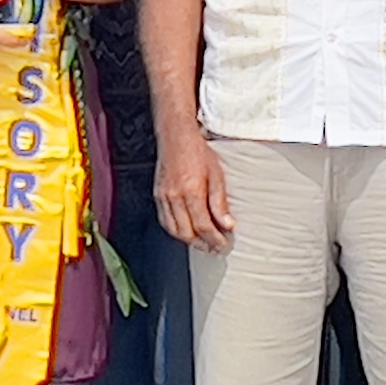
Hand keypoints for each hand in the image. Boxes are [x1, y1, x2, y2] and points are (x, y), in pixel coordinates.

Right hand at [154, 127, 233, 249]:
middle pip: (188, 232)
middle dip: (203, 244)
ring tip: (202, 243)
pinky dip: (175, 231)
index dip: (215, 239)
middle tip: (215, 247)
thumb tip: (227, 224)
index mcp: (192, 191)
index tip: (223, 244)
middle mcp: (175, 197)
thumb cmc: (197, 151)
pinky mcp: (158, 196)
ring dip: (189, 241)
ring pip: (174, 230)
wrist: (176, 137)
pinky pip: (165, 221)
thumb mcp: (217, 174)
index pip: (204, 226)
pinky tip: (185, 231)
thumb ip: (220, 202)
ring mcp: (164, 197)